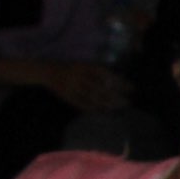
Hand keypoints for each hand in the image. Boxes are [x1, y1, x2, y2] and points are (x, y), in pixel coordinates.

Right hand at [6, 59, 131, 112]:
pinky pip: (83, 105)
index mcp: (85, 66)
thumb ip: (99, 73)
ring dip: (107, 104)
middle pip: (101, 89)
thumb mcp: (85, 66)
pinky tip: (105, 112)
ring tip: (119, 108)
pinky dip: (95, 109)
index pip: (106, 75)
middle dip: (116, 96)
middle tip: (127, 102)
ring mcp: (73, 88)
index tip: (131, 88)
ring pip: (93, 98)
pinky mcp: (68, 97)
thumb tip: (119, 82)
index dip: (120, 82)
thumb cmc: (72, 68)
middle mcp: (79, 77)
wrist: (48, 72)